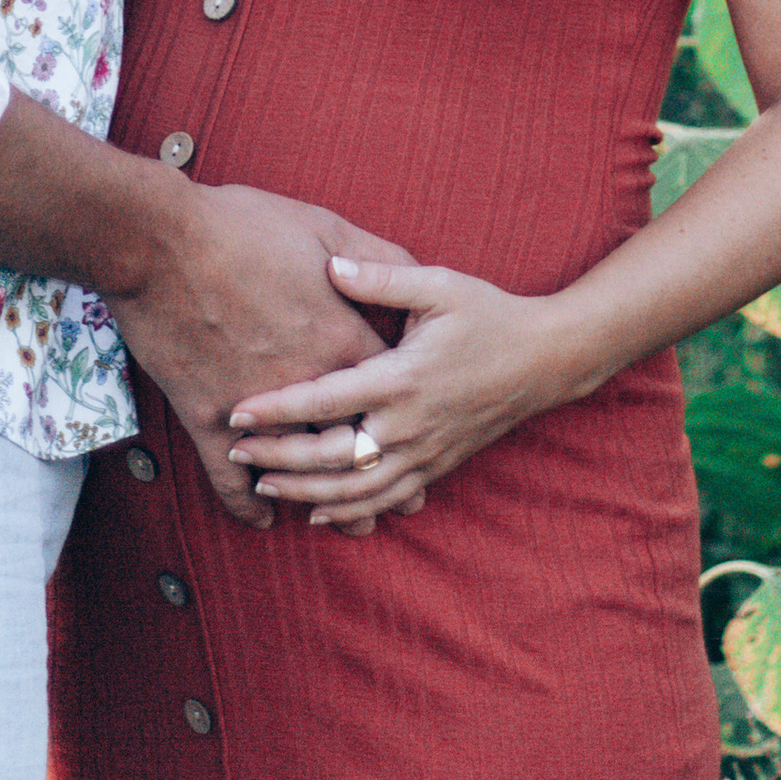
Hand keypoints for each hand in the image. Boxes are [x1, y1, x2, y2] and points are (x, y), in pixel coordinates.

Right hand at [111, 185, 406, 529]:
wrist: (162, 240)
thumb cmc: (243, 226)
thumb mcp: (323, 226)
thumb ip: (371, 255)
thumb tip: (408, 266)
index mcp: (340, 336)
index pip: (391, 386)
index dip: (412, 413)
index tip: (431, 433)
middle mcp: (308, 382)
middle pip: (358, 443)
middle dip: (386, 476)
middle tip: (407, 505)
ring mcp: (257, 408)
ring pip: (303, 471)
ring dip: (331, 503)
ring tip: (354, 525)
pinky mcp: (208, 417)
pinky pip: (231, 478)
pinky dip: (246, 503)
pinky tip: (261, 519)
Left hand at [228, 253, 567, 525]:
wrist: (545, 360)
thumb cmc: (488, 315)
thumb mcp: (439, 285)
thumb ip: (380, 278)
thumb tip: (329, 266)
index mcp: (403, 377)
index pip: (326, 400)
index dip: (278, 409)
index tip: (236, 412)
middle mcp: (410, 424)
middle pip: (331, 455)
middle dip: (279, 457)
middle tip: (235, 452)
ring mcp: (424, 452)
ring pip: (354, 489)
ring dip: (305, 492)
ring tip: (262, 485)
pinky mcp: (436, 467)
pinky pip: (385, 499)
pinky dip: (348, 511)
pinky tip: (316, 514)